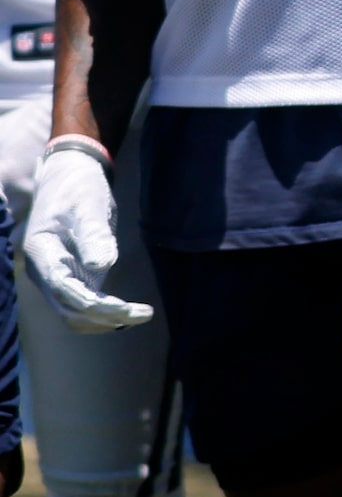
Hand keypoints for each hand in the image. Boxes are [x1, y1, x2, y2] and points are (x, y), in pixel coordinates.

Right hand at [23, 146, 151, 332]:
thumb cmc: (79, 188)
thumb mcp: (88, 205)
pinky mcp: (73, 275)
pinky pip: (85, 303)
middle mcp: (46, 272)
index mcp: (42, 253)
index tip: (125, 309)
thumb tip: (102, 266)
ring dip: (105, 320)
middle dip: (104, 317)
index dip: (92, 305)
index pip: (64, 290)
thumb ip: (94, 235)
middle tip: (143, 314)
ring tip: (141, 314)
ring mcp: (58, 276)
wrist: (71, 177)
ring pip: (75, 313)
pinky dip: (105, 312)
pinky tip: (131, 311)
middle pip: (69, 310)